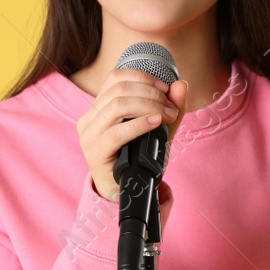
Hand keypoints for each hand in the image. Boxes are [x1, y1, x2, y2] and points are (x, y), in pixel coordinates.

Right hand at [77, 69, 187, 203]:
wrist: (126, 190)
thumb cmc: (138, 157)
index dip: (143, 78)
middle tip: (171, 108)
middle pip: (119, 90)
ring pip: (117, 106)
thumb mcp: (158, 128)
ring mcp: (88, 135)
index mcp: (98, 107)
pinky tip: (156, 122)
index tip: (166, 89)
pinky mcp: (94, 152)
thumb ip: (169, 107)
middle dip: (151, 94)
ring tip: (167, 116)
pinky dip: (139, 124)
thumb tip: (181, 84)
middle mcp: (89, 118)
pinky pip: (116, 132)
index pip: (116, 78)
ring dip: (148, 107)